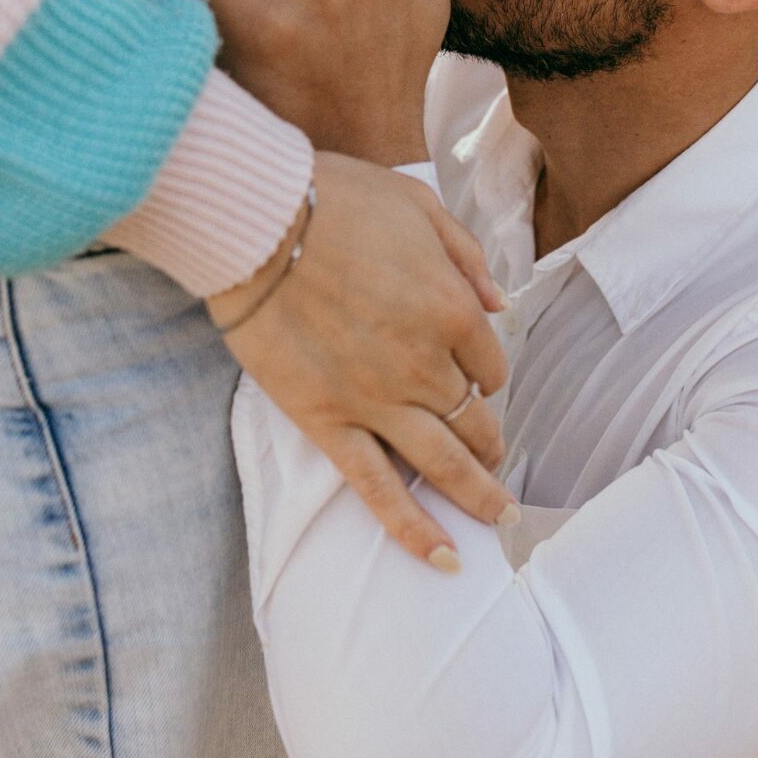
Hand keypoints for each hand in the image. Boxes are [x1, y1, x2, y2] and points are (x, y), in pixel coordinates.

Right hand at [209, 153, 513, 565]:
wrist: (255, 218)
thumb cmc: (335, 198)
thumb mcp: (418, 203)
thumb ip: (466, 255)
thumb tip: (501, 301)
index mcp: (453, 309)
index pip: (490, 363)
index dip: (485, 372)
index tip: (472, 376)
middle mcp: (425, 364)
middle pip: (473, 419)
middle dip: (489, 440)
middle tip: (493, 455)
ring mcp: (376, 399)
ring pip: (442, 464)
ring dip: (477, 495)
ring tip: (499, 518)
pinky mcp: (326, 421)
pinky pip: (378, 490)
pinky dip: (414, 530)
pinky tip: (444, 559)